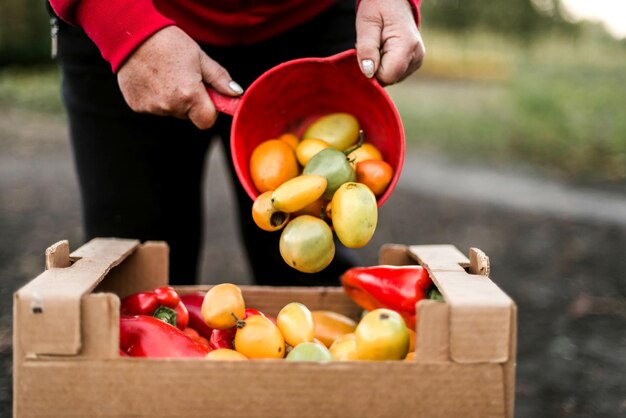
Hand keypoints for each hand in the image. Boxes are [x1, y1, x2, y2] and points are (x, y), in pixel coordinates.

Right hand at [117, 26, 242, 128]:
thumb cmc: (169, 43)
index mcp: (189, 95)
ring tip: (165, 74)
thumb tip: (236, 93)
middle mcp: (170, 106)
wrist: (132, 35)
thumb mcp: (200, 58)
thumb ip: (220, 79)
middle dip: (190, 102)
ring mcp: (152, 108)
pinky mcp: (137, 106)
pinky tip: (151, 78)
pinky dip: (155, 97)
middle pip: (189, 116)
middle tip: (183, 78)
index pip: (207, 121)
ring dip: (172, 99)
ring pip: (171, 111)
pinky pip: (154, 107)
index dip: (209, 111)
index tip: (207, 98)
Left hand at [355, 0, 424, 84]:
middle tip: (373, 47)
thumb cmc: (379, 7)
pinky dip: (388, 66)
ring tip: (380, 46)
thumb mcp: (367, 23)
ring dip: (381, 67)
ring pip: (392, 78)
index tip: (367, 54)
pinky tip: (386, 50)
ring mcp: (418, 60)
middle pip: (390, 79)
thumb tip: (368, 73)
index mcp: (406, 46)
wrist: (395, 0)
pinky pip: (396, 74)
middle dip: (376, 68)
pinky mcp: (416, 62)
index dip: (372, 71)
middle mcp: (417, 56)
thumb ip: (367, 48)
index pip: (386, 77)